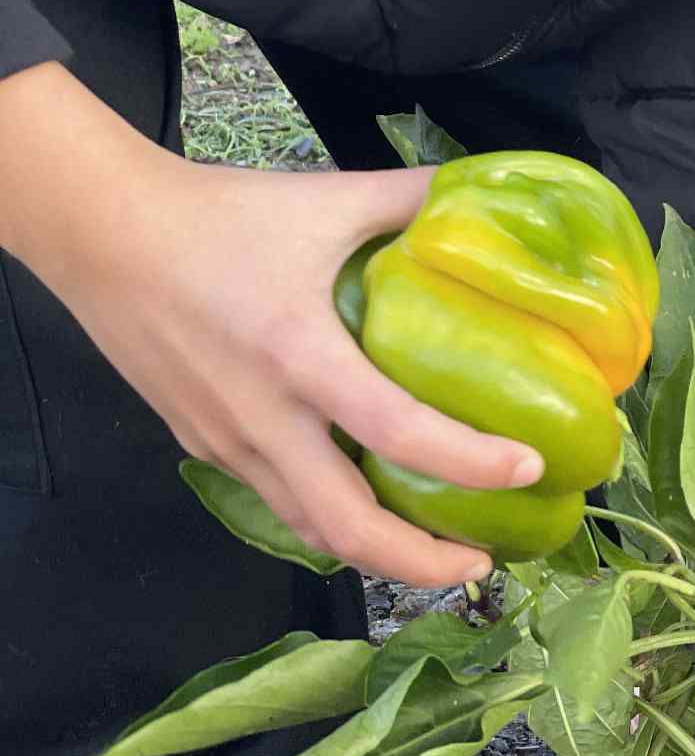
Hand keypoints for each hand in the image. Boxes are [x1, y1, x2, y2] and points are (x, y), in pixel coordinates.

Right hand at [0, 64, 544, 585]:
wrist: (103, 233)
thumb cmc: (218, 215)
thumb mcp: (325, 200)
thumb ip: (408, 200)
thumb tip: (478, 193)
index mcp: (300, 356)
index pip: (400, 433)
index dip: (472, 462)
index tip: (529, 469)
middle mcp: (263, 419)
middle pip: (349, 530)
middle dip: (422, 563)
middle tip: (482, 561)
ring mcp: (227, 442)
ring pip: (309, 529)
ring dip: (376, 552)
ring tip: (435, 547)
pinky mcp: (204, 446)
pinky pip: (277, 501)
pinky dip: (329, 517)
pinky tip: (366, 498)